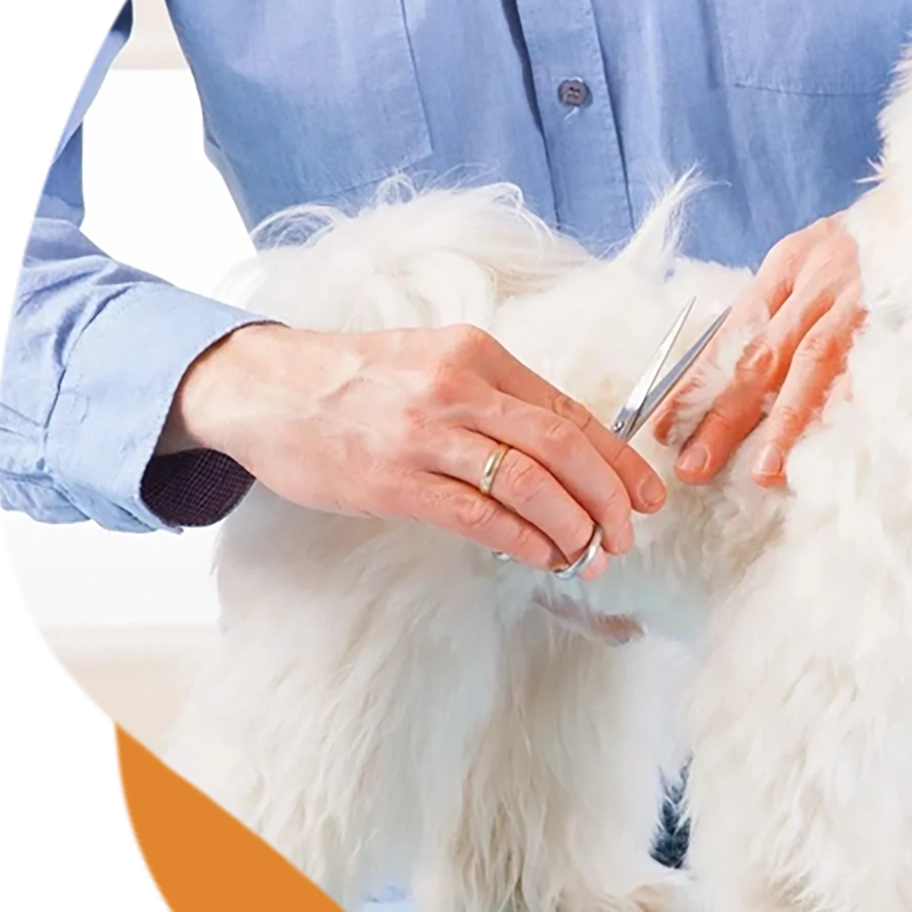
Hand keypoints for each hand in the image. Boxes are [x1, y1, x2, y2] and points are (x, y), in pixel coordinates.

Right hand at [156, 322, 666, 577]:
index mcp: (478, 354)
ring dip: (571, 527)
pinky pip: (479, 516)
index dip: (618, 461)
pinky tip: (543, 557)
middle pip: (561, 447)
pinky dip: (524, 541)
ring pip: (528, 484)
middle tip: (624, 536)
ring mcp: (424, 434)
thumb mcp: (436, 364)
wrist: (266, 388)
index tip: (646, 496)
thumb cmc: (360, 380)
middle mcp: (458, 387)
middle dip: (606, 499)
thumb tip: (570, 455)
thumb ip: (497, 400)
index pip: (569, 412)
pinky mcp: (393, 481)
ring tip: (588, 555)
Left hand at [654, 214, 863, 486]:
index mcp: (787, 266)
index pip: (729, 334)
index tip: (664, 428)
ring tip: (762, 470)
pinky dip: (848, 401)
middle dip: (723, 416)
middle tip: (693, 465)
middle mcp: (816, 280)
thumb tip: (739, 368)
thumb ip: (782, 304)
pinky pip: (871, 364)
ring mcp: (859, 297)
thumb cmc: (874, 241)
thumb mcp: (816, 255)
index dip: (695, 385)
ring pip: (810, 364)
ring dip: (784, 421)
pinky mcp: (902, 312)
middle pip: (759, 356)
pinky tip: (832, 438)